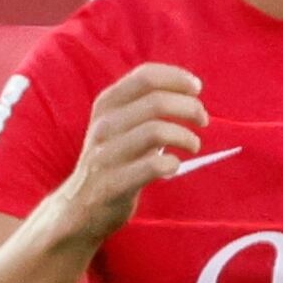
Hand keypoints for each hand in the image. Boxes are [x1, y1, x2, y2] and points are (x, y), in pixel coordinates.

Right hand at [51, 63, 207, 246]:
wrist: (79, 206)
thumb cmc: (112, 159)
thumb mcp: (119, 124)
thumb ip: (145, 105)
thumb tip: (188, 89)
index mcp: (107, 104)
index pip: (145, 76)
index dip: (177, 78)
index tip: (196, 88)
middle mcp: (104, 125)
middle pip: (156, 101)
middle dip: (190, 107)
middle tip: (203, 120)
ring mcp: (106, 154)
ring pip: (157, 131)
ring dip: (186, 137)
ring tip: (193, 145)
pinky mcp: (113, 183)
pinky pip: (152, 166)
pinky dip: (172, 163)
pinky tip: (174, 165)